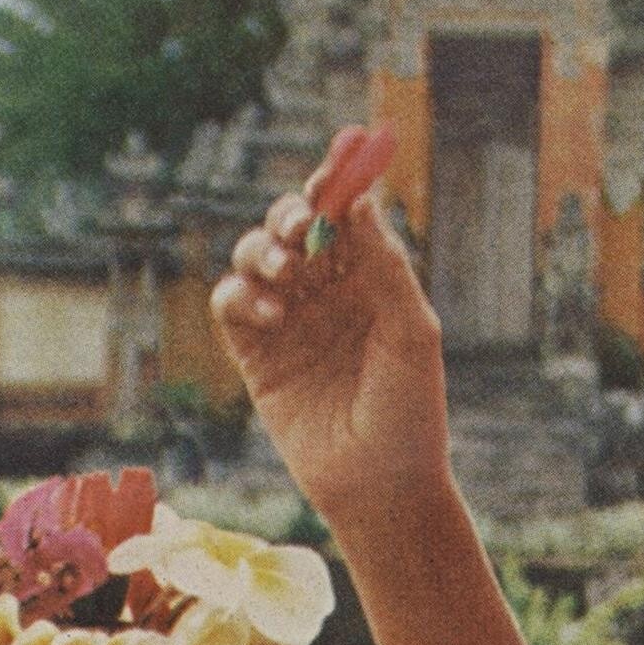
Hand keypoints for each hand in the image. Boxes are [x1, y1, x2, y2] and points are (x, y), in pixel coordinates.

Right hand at [211, 127, 448, 538]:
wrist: (380, 486)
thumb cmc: (411, 412)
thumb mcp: (412, 334)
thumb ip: (386, 267)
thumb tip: (361, 203)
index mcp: (372, 280)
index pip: (347, 216)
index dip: (338, 182)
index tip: (339, 158)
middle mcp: (328, 292)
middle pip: (293, 225)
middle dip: (292, 213)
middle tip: (303, 225)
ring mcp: (288, 319)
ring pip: (256, 255)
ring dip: (263, 248)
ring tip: (284, 270)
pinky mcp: (255, 352)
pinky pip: (231, 302)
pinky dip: (242, 294)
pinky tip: (271, 313)